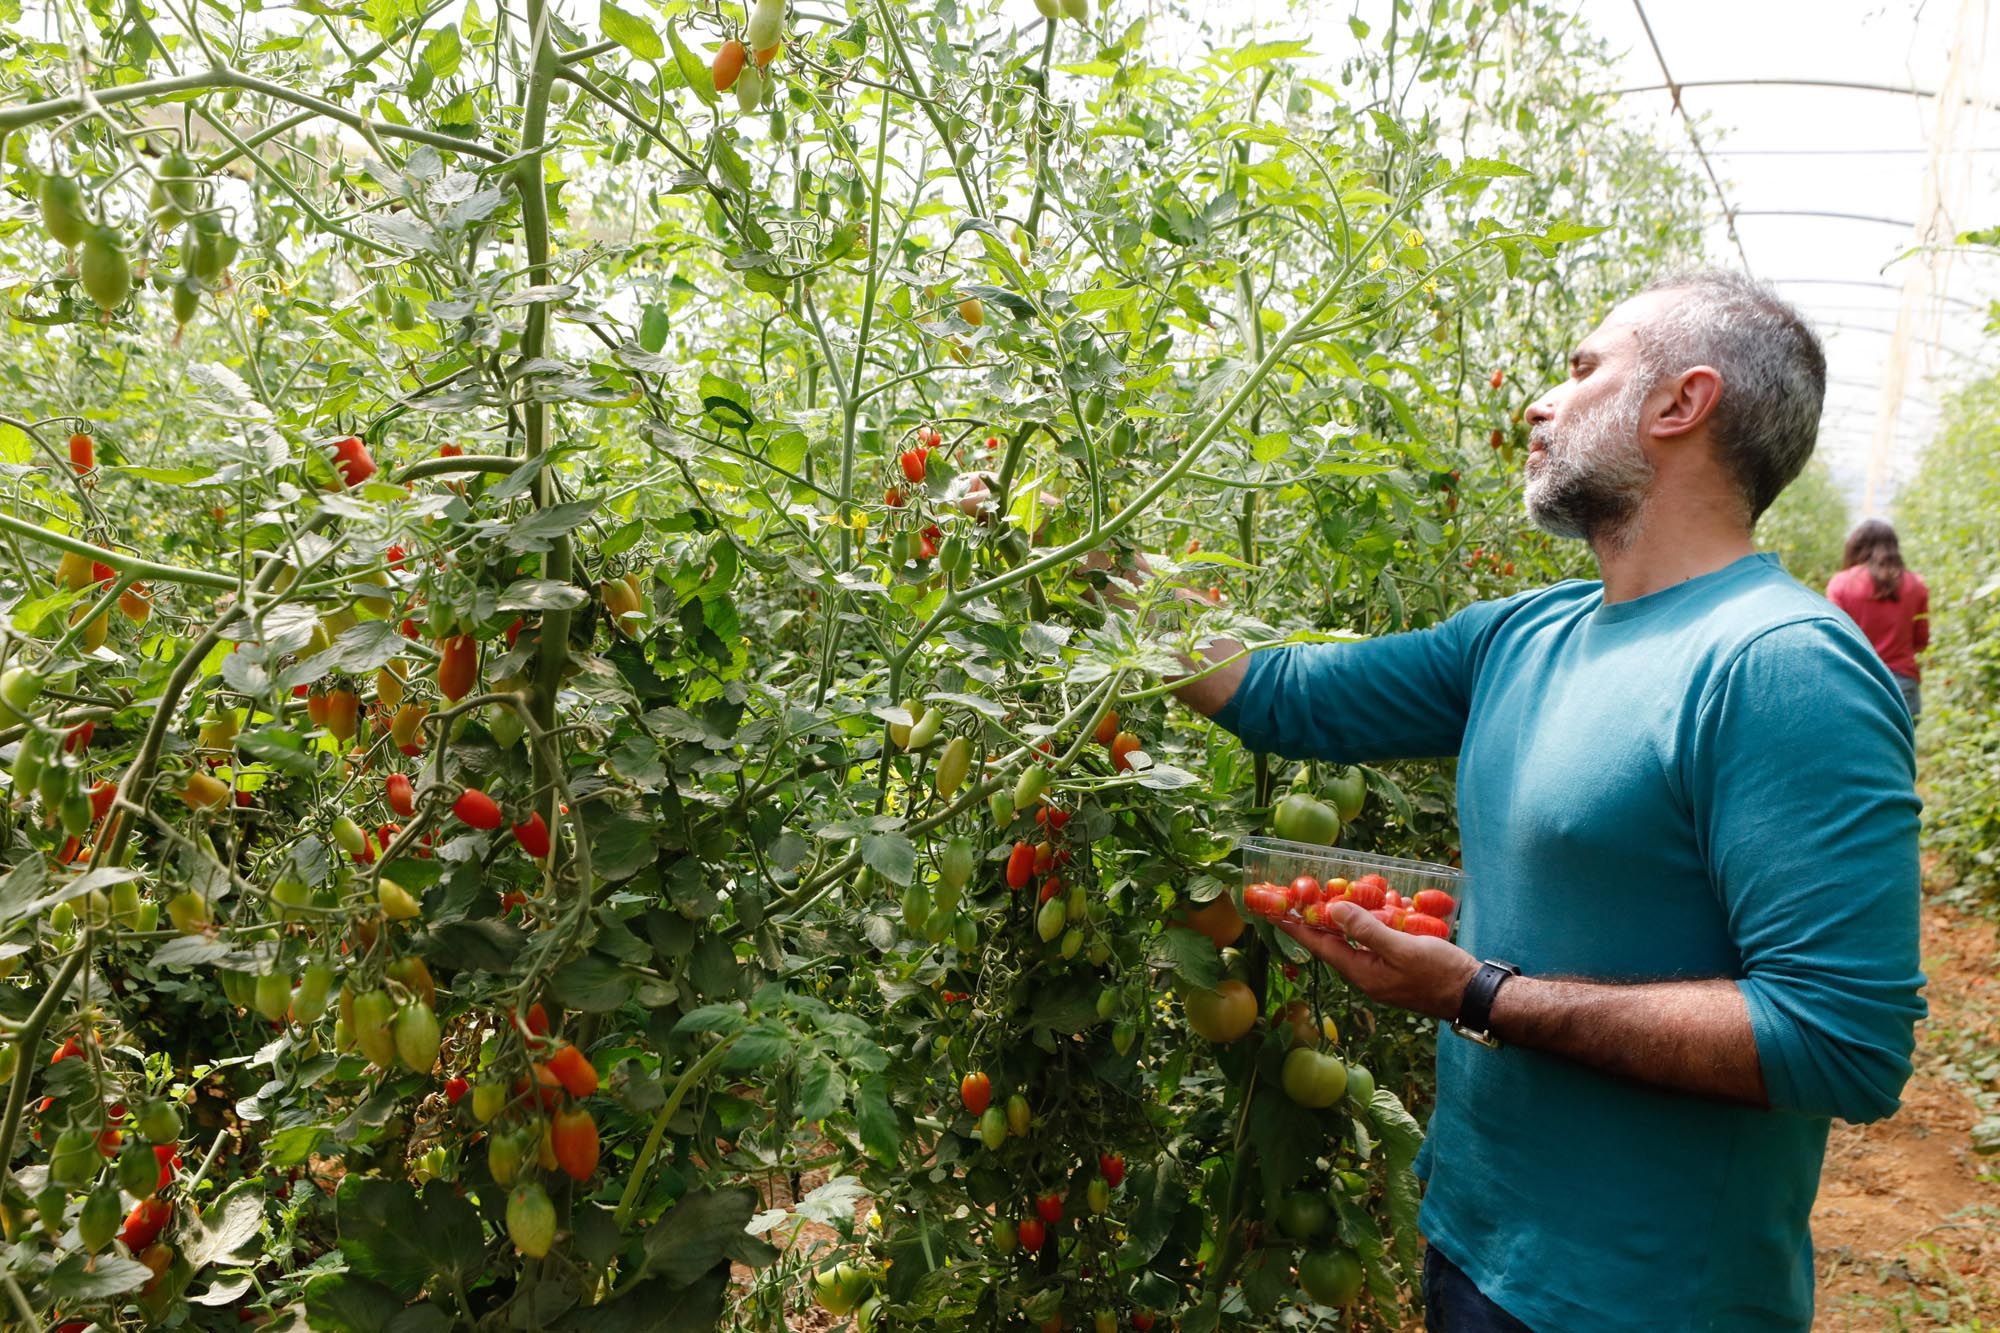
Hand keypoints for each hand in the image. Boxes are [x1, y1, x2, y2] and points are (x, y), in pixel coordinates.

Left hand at [1276, 902, 1480, 1021]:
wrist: (1474, 994)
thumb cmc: (1439, 973)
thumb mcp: (1402, 948)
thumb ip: (1367, 930)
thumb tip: (1334, 911)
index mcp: (1362, 972)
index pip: (1320, 946)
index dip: (1297, 927)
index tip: (1275, 911)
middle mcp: (1367, 973)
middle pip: (1335, 942)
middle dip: (1320, 917)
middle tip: (1303, 895)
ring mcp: (1384, 971)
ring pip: (1358, 939)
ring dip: (1351, 916)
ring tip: (1340, 894)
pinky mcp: (1400, 964)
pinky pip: (1379, 941)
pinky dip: (1378, 921)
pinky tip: (1385, 903)